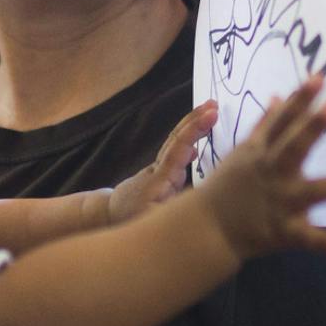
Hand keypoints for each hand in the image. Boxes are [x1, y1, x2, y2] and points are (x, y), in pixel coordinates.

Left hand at [106, 99, 216, 223]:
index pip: (179, 148)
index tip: (211, 115)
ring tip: (211, 110)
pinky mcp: (165, 172)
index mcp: (162, 178)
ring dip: (194, 125)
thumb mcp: (150, 220)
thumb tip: (193, 200)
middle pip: (178, 139)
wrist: (112, 212)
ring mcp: (163, 169)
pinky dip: (191, 138)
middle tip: (214, 104)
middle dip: (195, 120)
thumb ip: (170, 211)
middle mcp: (162, 168)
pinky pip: (179, 150)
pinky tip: (202, 135)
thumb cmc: (131, 218)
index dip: (194, 131)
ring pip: (178, 142)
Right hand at [196, 74, 325, 259]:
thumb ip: (265, 126)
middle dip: (313, 128)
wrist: (206, 228)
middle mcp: (272, 173)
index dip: (300, 99)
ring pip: (313, 192)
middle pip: (294, 147)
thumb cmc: (229, 186)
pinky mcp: (284, 232)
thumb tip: (277, 96)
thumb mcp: (243, 152)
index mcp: (262, 152)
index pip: (283, 121)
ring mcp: (280, 202)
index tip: (319, 78)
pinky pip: (308, 239)